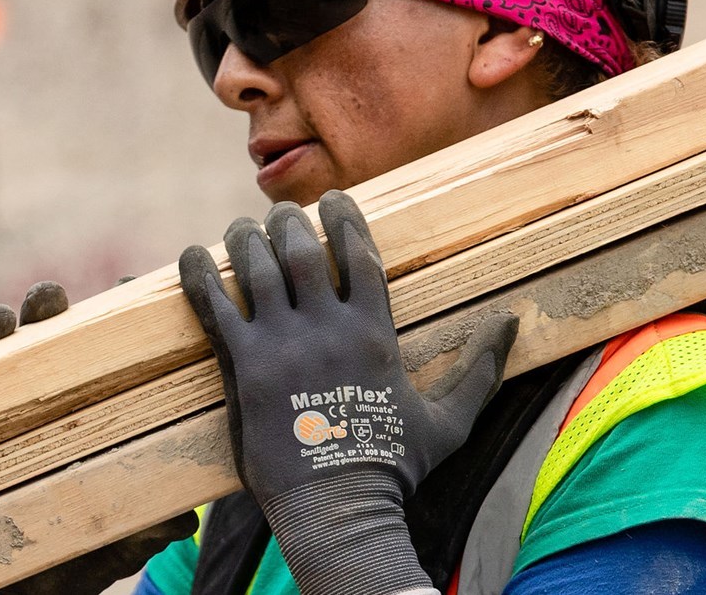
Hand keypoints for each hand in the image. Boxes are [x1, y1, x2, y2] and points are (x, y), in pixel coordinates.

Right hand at [0, 278, 194, 593]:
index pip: (97, 357)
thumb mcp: (104, 549)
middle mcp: (31, 405)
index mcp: (78, 416)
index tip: (127, 285)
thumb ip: (138, 532)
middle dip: (43, 310)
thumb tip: (182, 521)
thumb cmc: (61, 560)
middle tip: (50, 299)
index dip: (111, 319)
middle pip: (41, 343)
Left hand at [179, 190, 516, 594]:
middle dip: (289, 221)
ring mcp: (282, 345)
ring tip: (242, 228)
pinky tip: (193, 255)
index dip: (346, 218)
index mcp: (374, 332)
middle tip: (280, 213)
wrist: (338, 506)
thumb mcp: (449, 419)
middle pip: (302, 249)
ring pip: (257, 269)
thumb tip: (513, 323)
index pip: (360, 254)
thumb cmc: (393, 466)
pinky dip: (200, 276)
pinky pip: (214, 308)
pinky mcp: (243, 367)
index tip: (336, 198)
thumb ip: (480, 369)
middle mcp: (326, 328)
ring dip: (246, 239)